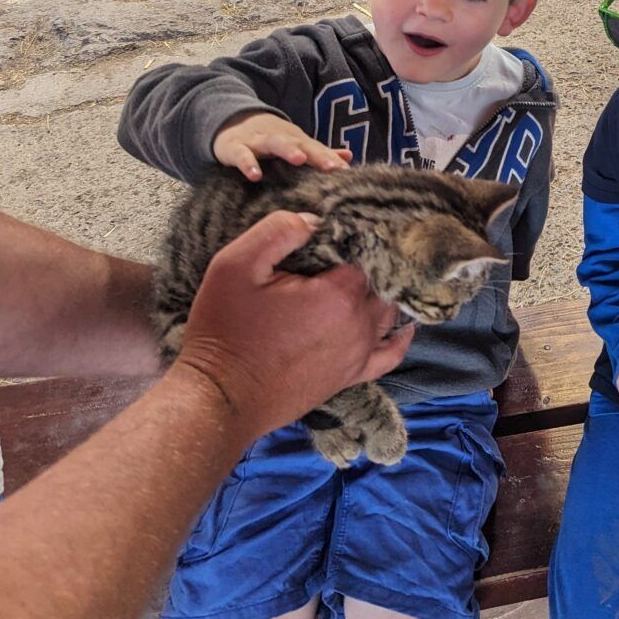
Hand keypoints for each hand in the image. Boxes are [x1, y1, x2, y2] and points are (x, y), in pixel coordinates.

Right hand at [175, 210, 413, 440]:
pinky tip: (396, 323)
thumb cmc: (225, 331)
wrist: (220, 397)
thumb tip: (316, 221)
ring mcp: (359, 354)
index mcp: (339, 294)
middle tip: (348, 249)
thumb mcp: (236, 265)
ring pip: (391, 311)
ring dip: (383, 291)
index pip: (370, 250)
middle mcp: (360, 325)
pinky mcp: (351, 376)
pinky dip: (398, 335)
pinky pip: (391, 353)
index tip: (341, 227)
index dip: (358, 234)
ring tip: (366, 276)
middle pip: (385, 280)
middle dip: (373, 261)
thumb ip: (278, 231)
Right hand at [213, 111, 351, 180]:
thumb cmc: (270, 138)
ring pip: (274, 143)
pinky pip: (242, 155)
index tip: (346, 172)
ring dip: (287, 149)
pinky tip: (255, 175)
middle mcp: (280, 138)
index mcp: (296, 139)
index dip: (331, 160)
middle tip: (332, 167)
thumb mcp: (294, 143)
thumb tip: (348, 157)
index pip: (316, 149)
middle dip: (317, 154)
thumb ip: (320, 153)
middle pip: (300, 144)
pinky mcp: (235, 148)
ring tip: (299, 159)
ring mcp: (257, 141)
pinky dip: (247, 163)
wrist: (231, 120)